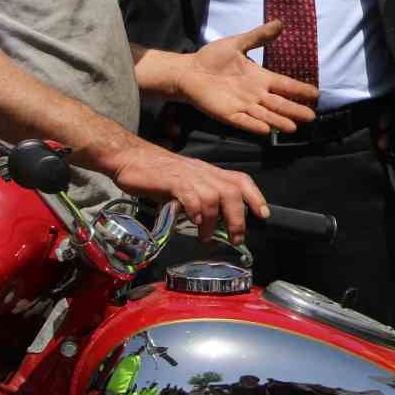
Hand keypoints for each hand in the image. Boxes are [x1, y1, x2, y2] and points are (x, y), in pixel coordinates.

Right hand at [106, 143, 268, 243]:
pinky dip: (195, 210)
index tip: (263, 215)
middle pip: (232, 191)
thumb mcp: (186, 183)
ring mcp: (188, 176)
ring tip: (205, 237)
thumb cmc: (157, 172)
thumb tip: (211, 223)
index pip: (241, 180)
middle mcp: (203, 172)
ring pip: (213, 197)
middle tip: (235, 237)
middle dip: (238, 217)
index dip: (255, 197)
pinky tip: (192, 221)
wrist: (130, 157)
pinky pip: (190, 196)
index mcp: (209, 172)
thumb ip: (200, 199)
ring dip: (213, 221)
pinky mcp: (171, 181)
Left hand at [176, 21, 319, 133]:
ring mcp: (242, 105)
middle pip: (280, 103)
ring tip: (293, 127)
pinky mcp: (228, 114)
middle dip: (295, 110)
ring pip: (265, 115)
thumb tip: (280, 23)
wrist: (189, 70)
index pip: (285, 85)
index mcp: (260, 77)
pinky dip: (254, 125)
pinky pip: (243, 121)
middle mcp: (255, 94)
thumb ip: (259, 36)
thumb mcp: (238, 43)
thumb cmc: (213, 58)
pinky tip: (266, 130)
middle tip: (312, 117)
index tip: (316, 94)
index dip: (300, 89)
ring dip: (278, 121)